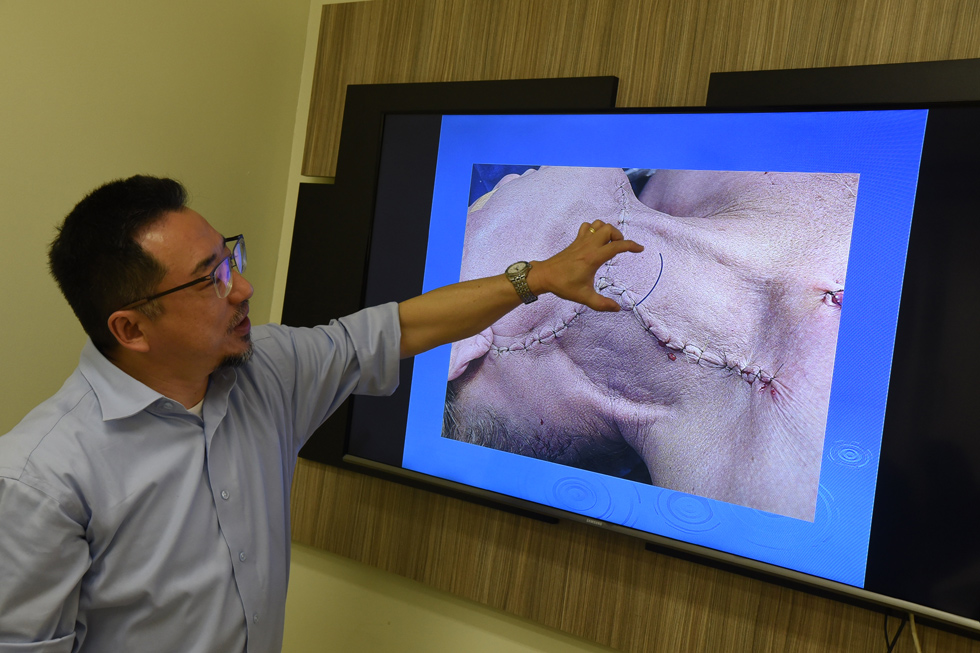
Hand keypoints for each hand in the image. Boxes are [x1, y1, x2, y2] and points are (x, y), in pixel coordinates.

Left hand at [528, 219, 643, 311]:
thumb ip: (601, 304)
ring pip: (598, 224)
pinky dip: (594, 229)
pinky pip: (587, 227)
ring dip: (607, 231)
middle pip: (608, 229)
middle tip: (619, 249)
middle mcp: (588, 246)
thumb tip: (617, 309)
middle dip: (618, 236)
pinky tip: (595, 242)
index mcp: (593, 258)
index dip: (631, 246)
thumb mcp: (584, 297)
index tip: (640, 249)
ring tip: (608, 244)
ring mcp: (581, 241)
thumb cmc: (564, 285)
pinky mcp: (575, 241)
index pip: (616, 246)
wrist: (545, 276)